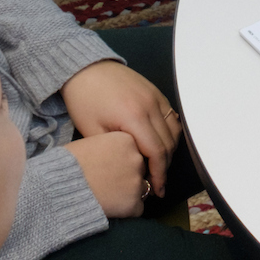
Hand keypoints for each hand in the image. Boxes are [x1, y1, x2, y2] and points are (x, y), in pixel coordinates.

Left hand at [62, 59, 180, 197]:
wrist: (85, 68)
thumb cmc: (84, 99)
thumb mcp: (91, 131)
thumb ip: (113, 151)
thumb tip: (129, 170)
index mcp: (133, 117)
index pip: (156, 152)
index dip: (159, 174)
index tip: (157, 190)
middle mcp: (150, 106)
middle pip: (168, 144)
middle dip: (165, 167)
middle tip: (157, 184)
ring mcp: (156, 97)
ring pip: (175, 131)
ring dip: (170, 150)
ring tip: (159, 166)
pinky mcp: (156, 93)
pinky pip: (172, 117)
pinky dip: (170, 133)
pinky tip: (161, 144)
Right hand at [65, 130, 149, 217]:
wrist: (59, 188)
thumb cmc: (68, 164)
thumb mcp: (91, 142)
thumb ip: (110, 146)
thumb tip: (114, 154)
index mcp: (127, 140)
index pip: (134, 151)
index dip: (122, 161)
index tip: (109, 168)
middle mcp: (136, 159)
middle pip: (140, 169)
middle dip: (128, 176)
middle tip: (108, 183)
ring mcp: (136, 181)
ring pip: (141, 189)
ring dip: (129, 193)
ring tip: (108, 195)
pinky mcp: (133, 203)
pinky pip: (137, 209)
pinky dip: (126, 210)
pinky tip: (110, 207)